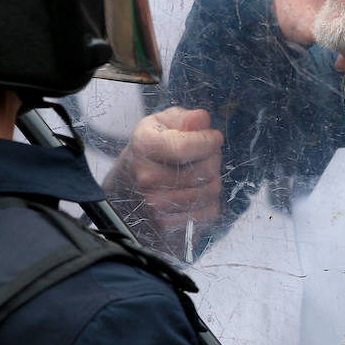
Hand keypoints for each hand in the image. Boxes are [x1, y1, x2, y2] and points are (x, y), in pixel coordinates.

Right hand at [107, 107, 223, 251]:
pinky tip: (195, 190)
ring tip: (198, 171)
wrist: (131, 182)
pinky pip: (210, 211)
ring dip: (212, 179)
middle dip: (213, 158)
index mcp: (144, 145)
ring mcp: (155, 205)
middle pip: (205, 170)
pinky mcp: (168, 225)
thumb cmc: (154, 147)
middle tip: (203, 155)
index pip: (184, 147)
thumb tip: (201, 120)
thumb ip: (185, 118)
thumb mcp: (165, 123)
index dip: (208, 140)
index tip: (212, 137)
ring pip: (211, 190)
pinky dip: (210, 201)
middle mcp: (145, 177)